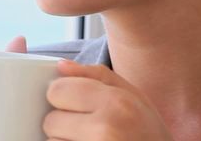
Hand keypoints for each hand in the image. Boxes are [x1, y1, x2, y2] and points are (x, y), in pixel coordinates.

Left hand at [43, 60, 173, 140]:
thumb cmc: (149, 134)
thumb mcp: (135, 97)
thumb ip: (97, 75)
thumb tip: (61, 66)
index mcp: (117, 103)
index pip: (57, 90)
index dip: (63, 98)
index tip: (76, 106)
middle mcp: (106, 129)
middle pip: (51, 120)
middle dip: (63, 125)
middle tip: (88, 131)